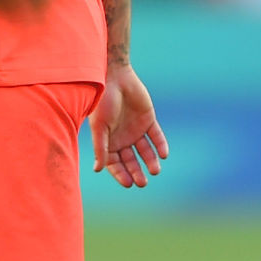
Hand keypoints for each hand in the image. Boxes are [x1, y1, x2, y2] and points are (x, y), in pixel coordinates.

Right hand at [92, 64, 168, 187]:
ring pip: (145, 151)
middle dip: (136, 172)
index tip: (128, 183)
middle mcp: (122, 138)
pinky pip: (156, 136)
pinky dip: (161, 145)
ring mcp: (136, 129)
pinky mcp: (148, 120)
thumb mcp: (99, 127)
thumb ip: (100, 148)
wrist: (114, 77)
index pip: (115, 163)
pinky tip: (163, 154)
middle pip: (131, 160)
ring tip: (155, 170)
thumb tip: (97, 170)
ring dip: (150, 161)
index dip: (121, 174)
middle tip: (142, 182)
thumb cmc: (102, 102)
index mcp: (108, 141)